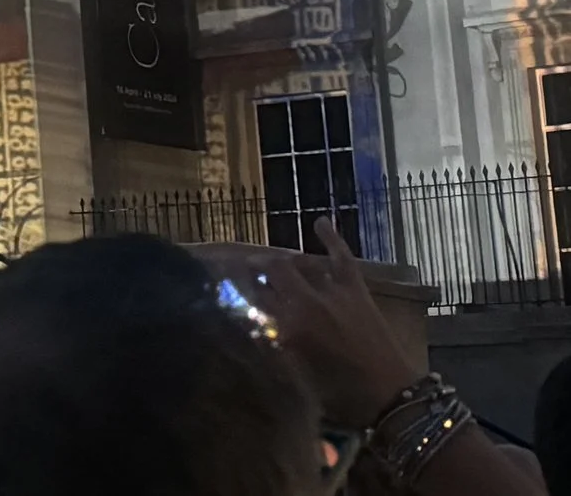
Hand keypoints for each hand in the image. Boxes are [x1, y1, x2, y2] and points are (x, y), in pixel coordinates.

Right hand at [245, 218, 417, 428]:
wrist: (391, 396)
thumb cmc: (340, 395)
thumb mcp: (298, 373)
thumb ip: (275, 343)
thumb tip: (255, 322)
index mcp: (289, 327)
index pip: (254, 295)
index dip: (239, 286)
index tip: (228, 283)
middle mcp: (307, 303)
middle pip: (273, 270)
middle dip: (256, 267)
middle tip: (248, 272)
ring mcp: (333, 292)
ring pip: (302, 262)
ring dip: (286, 261)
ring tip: (276, 265)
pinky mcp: (356, 290)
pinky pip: (342, 258)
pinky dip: (331, 239)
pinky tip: (319, 222)